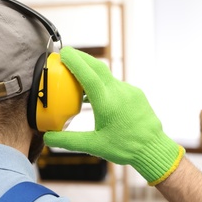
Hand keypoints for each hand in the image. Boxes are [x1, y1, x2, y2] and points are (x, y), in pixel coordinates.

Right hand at [44, 46, 184, 184]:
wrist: (153, 149)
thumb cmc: (125, 148)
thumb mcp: (94, 146)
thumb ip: (68, 141)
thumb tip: (48, 137)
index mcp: (107, 103)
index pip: (87, 75)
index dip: (74, 61)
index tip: (63, 52)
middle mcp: (119, 92)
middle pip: (97, 66)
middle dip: (81, 57)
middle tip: (67, 54)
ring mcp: (129, 91)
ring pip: (107, 75)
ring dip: (92, 70)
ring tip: (78, 74)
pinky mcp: (136, 94)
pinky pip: (116, 83)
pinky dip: (103, 82)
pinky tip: (97, 92)